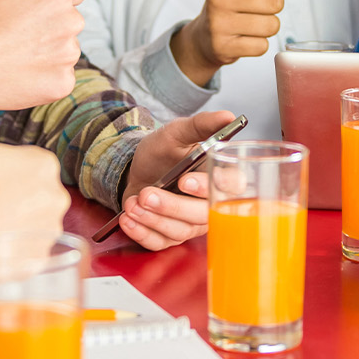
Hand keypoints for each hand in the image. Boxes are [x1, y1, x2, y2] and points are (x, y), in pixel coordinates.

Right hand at [0, 0, 86, 108]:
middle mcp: (70, 22)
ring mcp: (67, 55)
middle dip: (49, 23)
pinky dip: (46, 75)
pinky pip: (63, 75)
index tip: (23, 8)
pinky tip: (21, 70)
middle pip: (70, 19)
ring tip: (16, 50)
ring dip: (48, 49)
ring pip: (66, 47)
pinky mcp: (62, 83)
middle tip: (14, 29)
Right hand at [0, 40, 69, 240]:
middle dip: (8, 199)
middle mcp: (55, 197)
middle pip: (33, 194)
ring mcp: (49, 233)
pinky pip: (30, 251)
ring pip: (32, 222)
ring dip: (11, 224)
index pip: (29, 166)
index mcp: (41, 163)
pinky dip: (12, 251)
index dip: (0, 172)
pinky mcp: (39, 262)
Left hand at [116, 110, 236, 249]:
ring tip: (133, 202)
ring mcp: (190, 224)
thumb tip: (227, 116)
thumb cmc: (164, 152)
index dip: (209, 187)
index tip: (185, 180)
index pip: (230, 188)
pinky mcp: (170, 236)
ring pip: (179, 230)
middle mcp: (210, 205)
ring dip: (153, 218)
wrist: (137, 169)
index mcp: (219, 177)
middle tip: (148, 194)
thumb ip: (201, 125)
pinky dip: (141, 232)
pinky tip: (128, 218)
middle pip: (202, 215)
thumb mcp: (178, 132)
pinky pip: (159, 242)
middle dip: (172, 206)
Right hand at [171, 0, 283, 85]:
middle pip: (276, 2)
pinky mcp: (222, 47)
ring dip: (265, 28)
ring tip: (246, 24)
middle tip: (250, 10)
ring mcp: (218, 23)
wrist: (205, 37)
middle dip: (270, 8)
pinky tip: (241, 39)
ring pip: (271, 26)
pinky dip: (256, 45)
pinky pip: (262, 47)